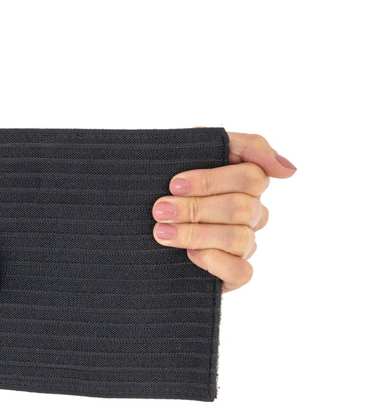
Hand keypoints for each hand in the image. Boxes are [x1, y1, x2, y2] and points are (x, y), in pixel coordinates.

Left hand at [151, 131, 296, 291]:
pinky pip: (242, 272)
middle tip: (160, 210)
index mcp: (246, 182)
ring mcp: (244, 244)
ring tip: (162, 231)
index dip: (213, 180)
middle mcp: (251, 213)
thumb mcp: (191, 150)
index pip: (253, 177)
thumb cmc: (164, 181)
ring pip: (240, 238)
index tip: (174, 184)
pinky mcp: (234, 273)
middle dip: (196, 208)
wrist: (131, 220)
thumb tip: (289, 170)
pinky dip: (216, 262)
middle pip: (241, 208)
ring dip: (197, 234)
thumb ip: (242, 146)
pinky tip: (190, 254)